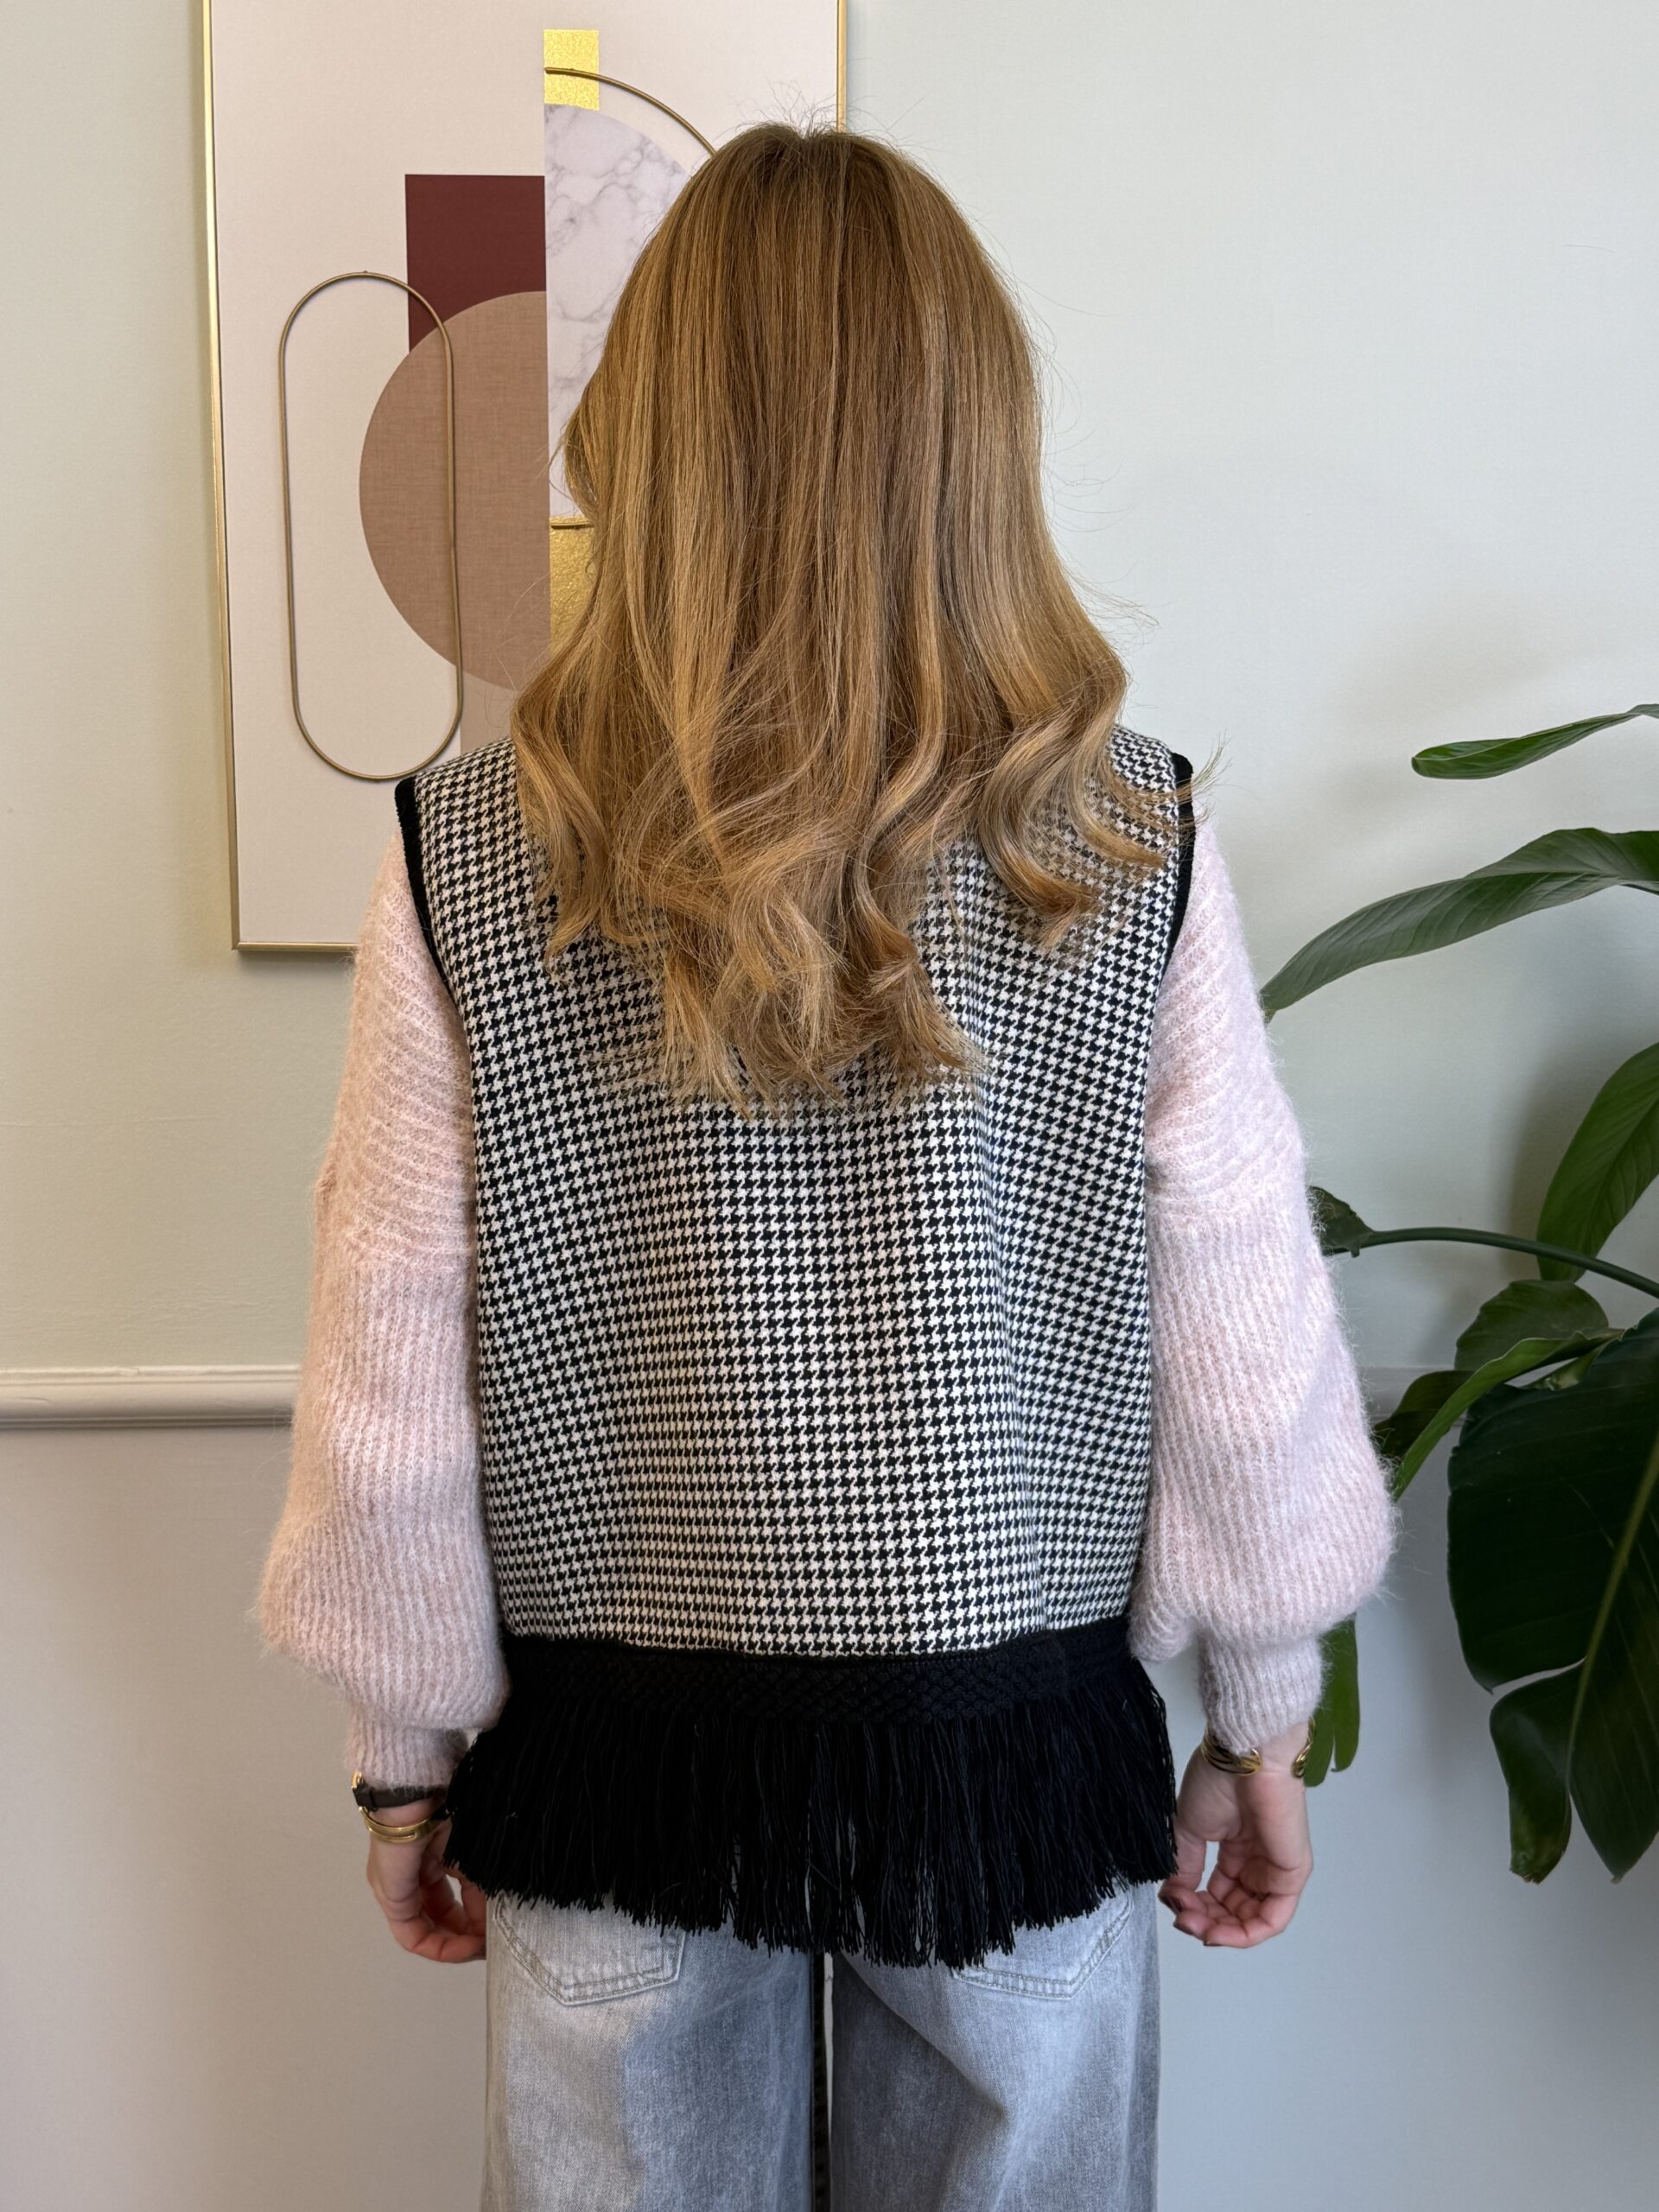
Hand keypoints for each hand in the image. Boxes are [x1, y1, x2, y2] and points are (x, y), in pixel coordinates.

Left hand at [363, 1794, 489, 1961]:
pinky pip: (412, 1935)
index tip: (500, 1930)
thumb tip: (501, 1917)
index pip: (455, 1902)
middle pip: (440, 1919)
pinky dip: (440, 1946)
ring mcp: (397, 1888)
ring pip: (427, 1930)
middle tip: (493, 1944)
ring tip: (482, 1948)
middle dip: (468, 1937)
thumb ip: (485, 1885)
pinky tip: (465, 1946)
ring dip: (456, 1945)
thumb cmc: (450, 1806)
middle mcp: (410, 1876)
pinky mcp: (391, 1897)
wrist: (421, 1790)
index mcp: (432, 1857)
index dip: (479, 1921)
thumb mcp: (475, 1851)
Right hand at [1158, 1721, 1313, 1946]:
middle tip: (1182, 1919)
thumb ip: (1184, 1866)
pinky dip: (1244, 1934)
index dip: (1194, 1906)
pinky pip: (1272, 1919)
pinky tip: (1218, 1932)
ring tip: (1194, 1923)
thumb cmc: (1218, 1781)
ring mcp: (1276, 1871)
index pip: (1218, 1894)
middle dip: (1204, 1922)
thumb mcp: (1190, 1827)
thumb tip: (1174, 1896)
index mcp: (1236, 1850)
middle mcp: (1257, 1864)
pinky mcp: (1291, 1876)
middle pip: (1232, 1912)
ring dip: (1219, 1931)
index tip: (1172, 1903)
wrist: (1245, 1758)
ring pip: (1250, 1920)